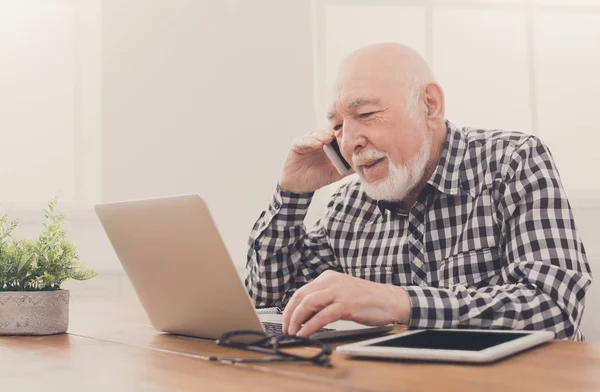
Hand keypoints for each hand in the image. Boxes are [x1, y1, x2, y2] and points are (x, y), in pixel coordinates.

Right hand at [279, 131, 350, 192]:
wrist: (299, 185)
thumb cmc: (317, 177)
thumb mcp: (335, 173)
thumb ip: (347, 168)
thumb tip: (362, 164)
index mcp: (329, 146)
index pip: (337, 136)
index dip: (344, 135)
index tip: (352, 137)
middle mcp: (319, 141)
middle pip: (328, 131)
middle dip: (334, 133)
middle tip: (341, 135)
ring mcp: (308, 142)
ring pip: (316, 133)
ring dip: (323, 135)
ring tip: (329, 139)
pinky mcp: (297, 145)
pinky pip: (303, 140)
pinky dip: (311, 141)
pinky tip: (318, 144)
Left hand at [282, 270, 410, 336]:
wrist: (391, 301)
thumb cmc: (368, 299)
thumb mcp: (342, 293)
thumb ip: (325, 299)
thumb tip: (305, 314)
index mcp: (329, 277)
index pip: (302, 291)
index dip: (290, 307)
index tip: (286, 319)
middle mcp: (331, 281)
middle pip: (301, 296)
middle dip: (289, 314)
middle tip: (285, 328)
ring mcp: (339, 292)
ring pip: (308, 304)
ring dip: (296, 320)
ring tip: (292, 332)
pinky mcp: (346, 305)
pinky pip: (322, 316)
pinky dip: (310, 326)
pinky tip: (305, 334)